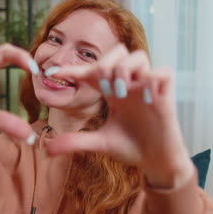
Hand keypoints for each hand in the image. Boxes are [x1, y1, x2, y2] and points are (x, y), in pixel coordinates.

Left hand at [45, 44, 193, 187]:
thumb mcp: (100, 143)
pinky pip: (163, 73)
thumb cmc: (130, 147)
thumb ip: (75, 142)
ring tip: (121, 93)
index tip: (51, 73)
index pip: (91, 73)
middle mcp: (129, 85)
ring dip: (125, 70)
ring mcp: (147, 89)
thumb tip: (46, 150)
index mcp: (112, 92)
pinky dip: (153, 80)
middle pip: (118, 52)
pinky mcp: (166, 96)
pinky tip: (146, 99)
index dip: (72, 70)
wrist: (155, 162)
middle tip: (102, 88)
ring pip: (139, 56)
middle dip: (105, 64)